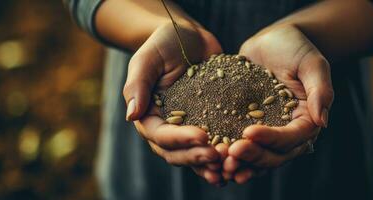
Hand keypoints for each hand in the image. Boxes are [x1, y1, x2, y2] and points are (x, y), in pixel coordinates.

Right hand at [122, 22, 224, 184]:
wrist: (189, 37)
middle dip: (197, 157)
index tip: (202, 136)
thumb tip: (131, 115)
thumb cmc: (164, 44)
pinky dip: (224, 155)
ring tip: (229, 167)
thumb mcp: (147, 59)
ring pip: (195, 156)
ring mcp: (188, 128)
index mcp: (149, 116)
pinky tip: (241, 160)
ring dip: (210, 165)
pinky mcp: (209, 124)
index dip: (180, 139)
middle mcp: (167, 128)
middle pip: (177, 153)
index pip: (161, 136)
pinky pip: (215, 144)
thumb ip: (137, 85)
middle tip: (218, 156)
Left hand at [223, 24, 332, 182]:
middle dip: (253, 156)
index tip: (249, 132)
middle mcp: (287, 132)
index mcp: (306, 121)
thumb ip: (320, 91)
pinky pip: (239, 144)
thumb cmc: (296, 48)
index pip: (291, 138)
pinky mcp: (247, 126)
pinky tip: (212, 155)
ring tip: (220, 163)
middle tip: (230, 153)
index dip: (271, 140)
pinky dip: (227, 153)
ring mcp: (267, 132)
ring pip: (256, 156)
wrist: (273, 41)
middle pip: (274, 155)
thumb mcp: (313, 64)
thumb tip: (322, 121)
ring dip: (240, 164)